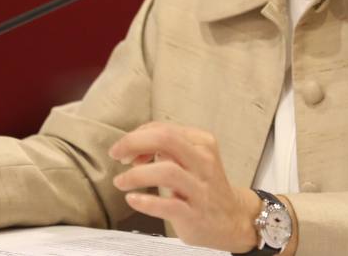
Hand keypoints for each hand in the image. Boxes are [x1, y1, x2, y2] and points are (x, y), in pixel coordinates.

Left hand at [110, 122, 262, 251]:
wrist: (231, 219)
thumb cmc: (203, 186)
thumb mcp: (191, 158)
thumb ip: (165, 148)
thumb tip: (133, 148)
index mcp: (202, 142)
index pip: (163, 128)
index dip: (138, 136)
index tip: (125, 148)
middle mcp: (204, 161)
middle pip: (166, 139)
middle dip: (134, 143)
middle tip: (116, 155)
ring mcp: (201, 188)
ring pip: (167, 171)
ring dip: (137, 175)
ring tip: (121, 182)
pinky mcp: (195, 213)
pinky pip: (169, 205)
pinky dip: (146, 202)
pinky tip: (133, 199)